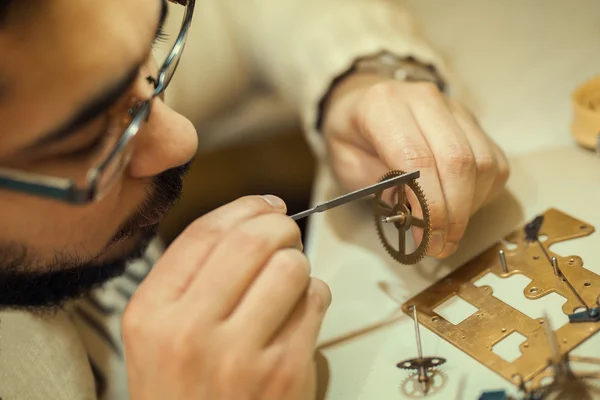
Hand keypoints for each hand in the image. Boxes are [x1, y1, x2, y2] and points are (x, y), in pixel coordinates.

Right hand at [122, 196, 330, 399]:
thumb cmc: (183, 390)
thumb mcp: (157, 331)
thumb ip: (189, 276)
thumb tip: (246, 219)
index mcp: (151, 313)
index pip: (205, 232)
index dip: (244, 207)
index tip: (263, 205)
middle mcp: (191, 331)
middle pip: (254, 240)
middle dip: (279, 225)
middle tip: (284, 231)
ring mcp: (241, 355)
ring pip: (292, 266)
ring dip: (298, 263)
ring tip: (287, 280)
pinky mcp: (286, 372)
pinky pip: (317, 301)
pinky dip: (315, 296)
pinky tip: (297, 314)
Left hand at [321, 73, 509, 258]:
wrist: (363, 100)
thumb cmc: (351, 136)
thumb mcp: (346, 163)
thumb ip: (377, 186)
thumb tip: (415, 215)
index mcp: (384, 107)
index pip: (418, 160)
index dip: (428, 206)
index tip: (426, 240)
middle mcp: (424, 100)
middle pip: (457, 161)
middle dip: (453, 213)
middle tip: (441, 246)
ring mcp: (453, 108)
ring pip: (483, 162)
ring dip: (470, 206)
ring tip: (448, 231)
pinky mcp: (472, 121)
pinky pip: (494, 161)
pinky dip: (482, 193)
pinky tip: (460, 207)